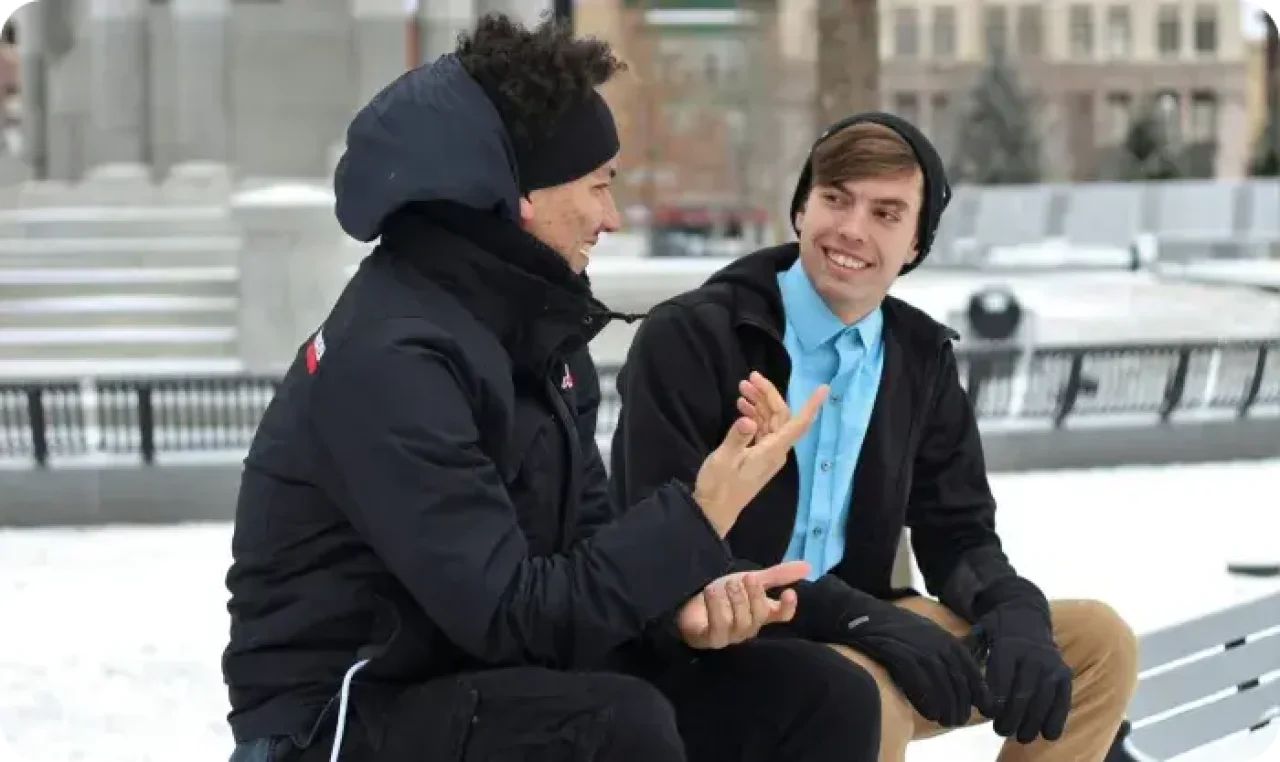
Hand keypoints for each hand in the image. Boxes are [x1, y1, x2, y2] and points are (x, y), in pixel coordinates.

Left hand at [676, 560, 808, 649]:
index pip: (782, 616)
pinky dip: (716, 608)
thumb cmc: (724, 594)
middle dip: (754, 596)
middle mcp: (747, 628)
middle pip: (759, 617)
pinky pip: (717, 629)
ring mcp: (729, 636)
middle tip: (746, 578)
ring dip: (735, 600)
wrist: (690, 601)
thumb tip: (807, 565)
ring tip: (727, 584)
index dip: (788, 608)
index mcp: (760, 614)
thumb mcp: (749, 580)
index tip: (789, 593)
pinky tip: (711, 592)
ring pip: (740, 623)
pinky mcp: (709, 639)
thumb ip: (776, 575)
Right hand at [692, 380, 826, 536]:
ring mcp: (768, 453)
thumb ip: (736, 438)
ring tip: (742, 387)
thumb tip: (748, 419)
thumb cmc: (719, 486)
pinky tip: (742, 406)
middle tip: (749, 377)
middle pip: (781, 416)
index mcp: (772, 451)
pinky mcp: (759, 455)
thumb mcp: (723, 460)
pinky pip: (763, 429)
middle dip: (768, 394)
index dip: (812, 406)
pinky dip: (755, 414)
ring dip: (760, 403)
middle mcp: (776, 451)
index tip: (823, 388)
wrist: (714, 510)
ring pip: (771, 420)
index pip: (798, 424)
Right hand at [816, 580, 987, 727]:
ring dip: (947, 706)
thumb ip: (944, 653)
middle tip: (958, 720)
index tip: (984, 708)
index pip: (972, 670)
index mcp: (947, 639)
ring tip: (945, 720)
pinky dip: (927, 701)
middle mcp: (938, 644)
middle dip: (961, 704)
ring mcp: (920, 650)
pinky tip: (929, 713)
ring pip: (942, 685)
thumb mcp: (926, 634)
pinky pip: (920, 684)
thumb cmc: (895, 629)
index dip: (980, 692)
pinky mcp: (901, 656)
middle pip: (959, 681)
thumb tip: (960, 679)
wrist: (864, 616)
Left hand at [976, 605, 1071, 742]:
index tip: (987, 713)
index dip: (993, 700)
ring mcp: (1051, 665)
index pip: (1000, 678)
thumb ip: (968, 655)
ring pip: (1043, 700)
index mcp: (1008, 646)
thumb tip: (953, 677)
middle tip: (1000, 730)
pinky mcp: (1064, 674)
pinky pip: (1062, 700)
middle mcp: (1032, 655)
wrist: (1027, 615)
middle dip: (1011, 717)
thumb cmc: (996, 631)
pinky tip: (1047, 734)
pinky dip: (1056, 718)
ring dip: (1032, 722)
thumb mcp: (980, 634)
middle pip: (1022, 693)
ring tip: (1020, 737)